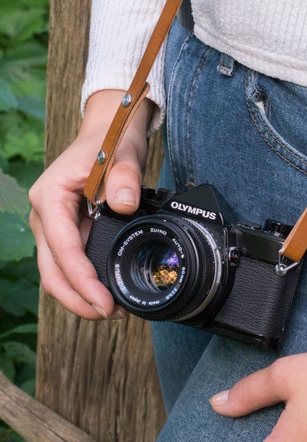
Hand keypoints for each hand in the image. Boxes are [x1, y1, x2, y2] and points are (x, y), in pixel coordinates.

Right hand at [29, 90, 152, 319]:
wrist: (110, 129)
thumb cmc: (111, 140)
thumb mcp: (122, 155)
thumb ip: (124, 179)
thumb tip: (124, 205)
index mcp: (50, 197)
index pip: (63, 248)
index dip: (82, 279)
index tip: (103, 301)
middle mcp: (46, 214)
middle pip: (52, 268)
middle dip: (77, 297)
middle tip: (108, 313)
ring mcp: (54, 222)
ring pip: (58, 269)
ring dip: (79, 292)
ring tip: (111, 309)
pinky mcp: (68, 227)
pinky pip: (71, 260)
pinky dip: (85, 278)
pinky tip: (105, 288)